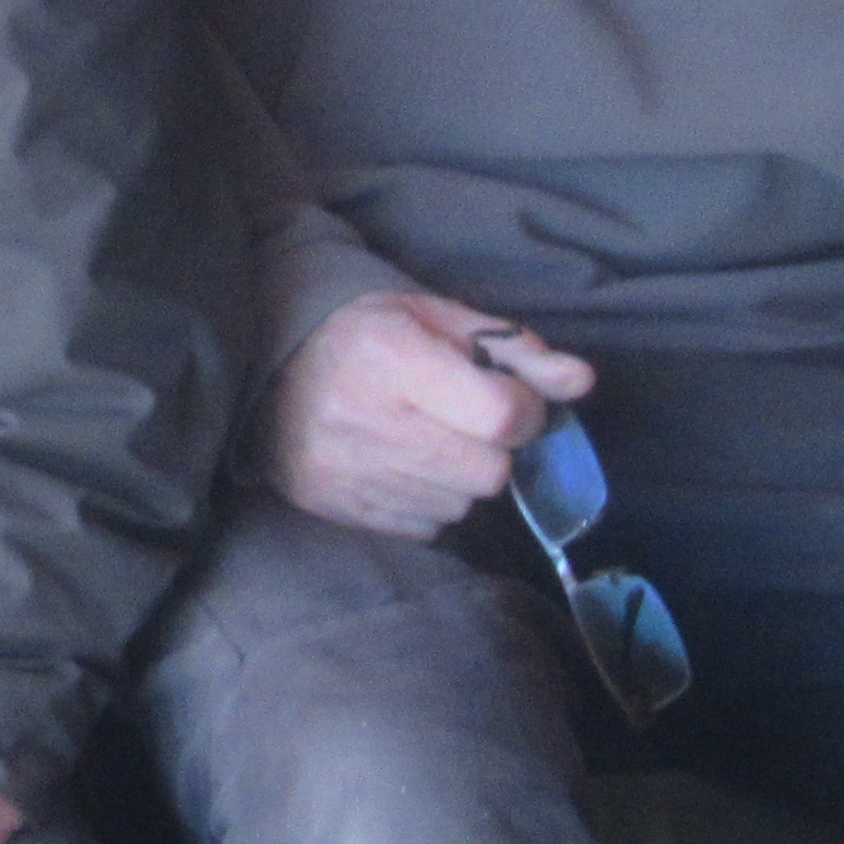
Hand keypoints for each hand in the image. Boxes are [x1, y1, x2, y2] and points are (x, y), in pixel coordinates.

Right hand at [255, 289, 595, 540]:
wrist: (262, 361)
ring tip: (424, 440)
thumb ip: (514, 349)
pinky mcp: (334, 505)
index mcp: (393, 356)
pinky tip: (399, 465)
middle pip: (488, 471)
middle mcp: (365, 418)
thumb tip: (582, 381)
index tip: (508, 397)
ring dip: (459, 477)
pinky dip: (427, 501)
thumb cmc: (362, 331)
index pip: (502, 415)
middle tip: (461, 420)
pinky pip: (425, 526)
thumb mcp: (436, 317)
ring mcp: (346, 469)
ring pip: (461, 504)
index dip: (523, 410)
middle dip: (491, 448)